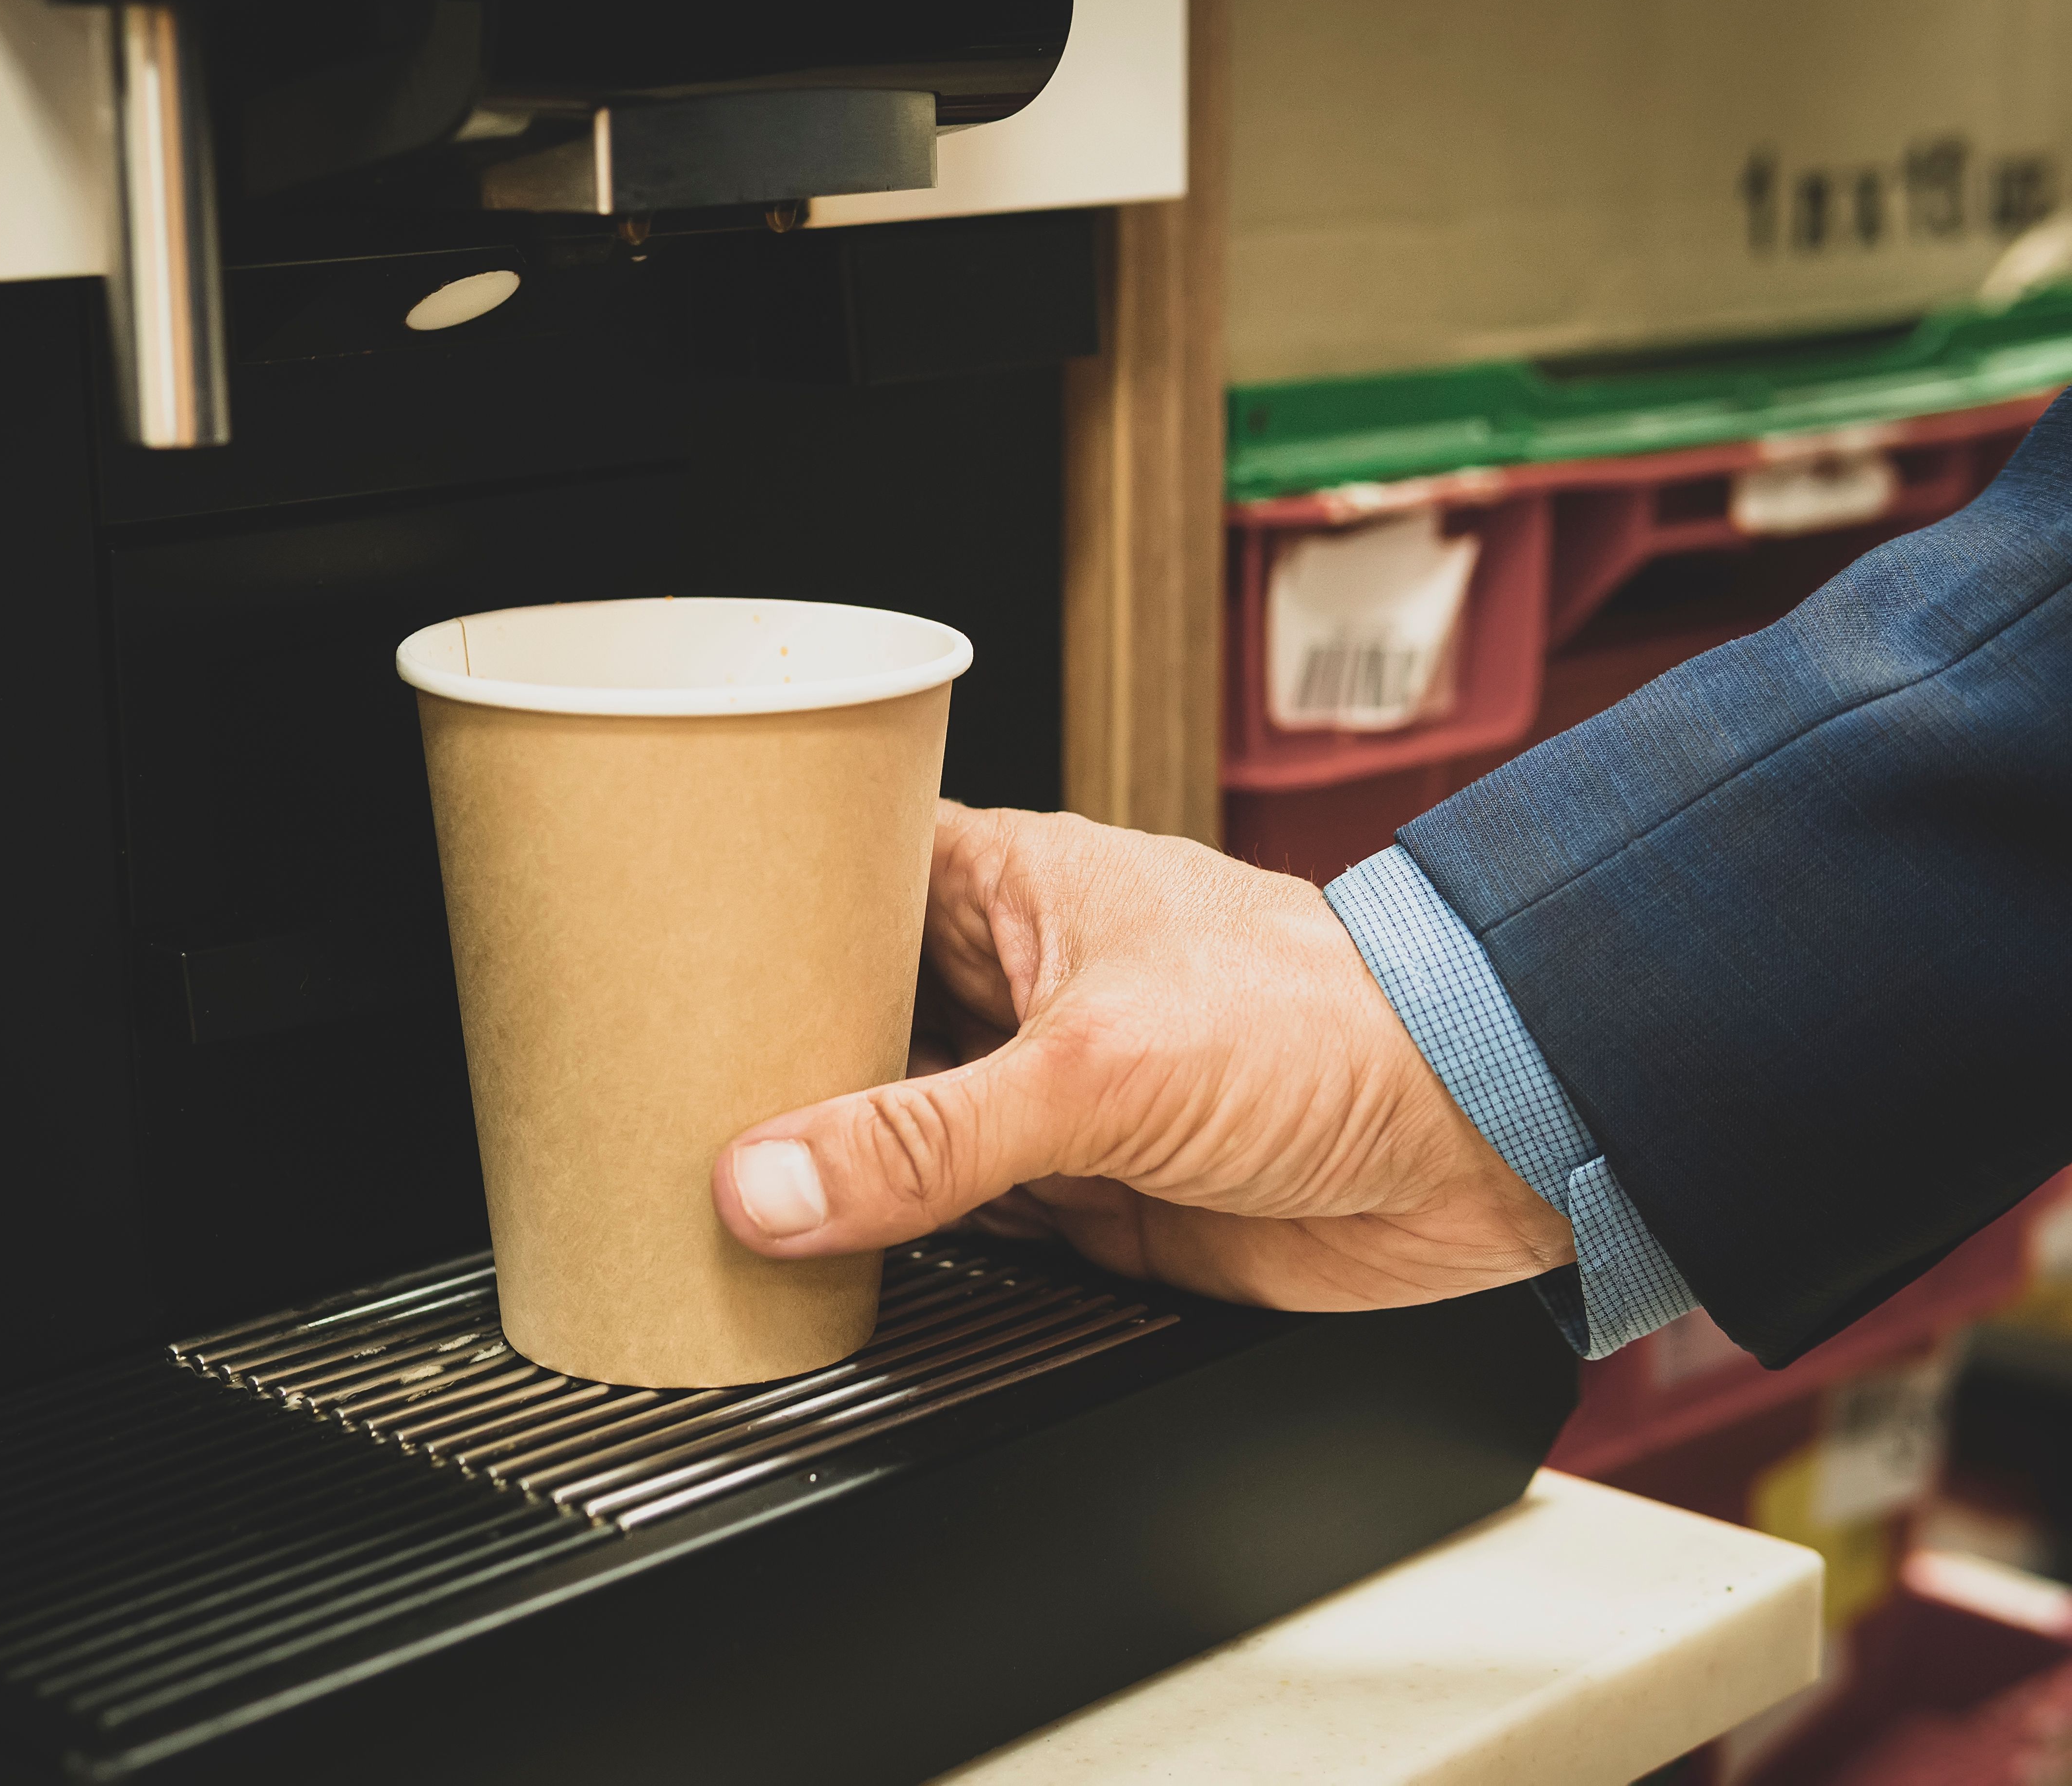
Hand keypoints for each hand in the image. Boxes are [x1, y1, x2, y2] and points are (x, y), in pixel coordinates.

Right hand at [709, 803, 1574, 1311]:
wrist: (1478, 1142)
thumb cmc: (1330, 1025)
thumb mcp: (1097, 1069)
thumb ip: (924, 1139)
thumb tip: (770, 1181)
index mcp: (1013, 889)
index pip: (843, 876)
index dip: (752, 908)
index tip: (652, 953)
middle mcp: (1019, 984)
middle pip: (851, 1014)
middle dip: (770, 1058)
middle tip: (653, 1095)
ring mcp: (1047, 1094)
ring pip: (895, 1125)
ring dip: (829, 1159)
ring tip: (705, 1179)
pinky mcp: (1083, 1195)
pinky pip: (953, 1217)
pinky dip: (895, 1240)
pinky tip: (822, 1253)